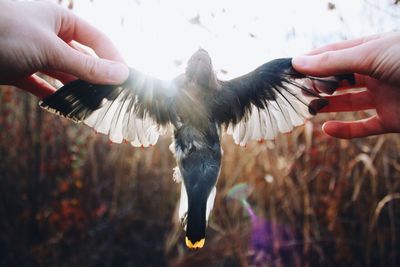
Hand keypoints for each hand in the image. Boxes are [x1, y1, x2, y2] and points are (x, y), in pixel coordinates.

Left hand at [0, 1, 128, 98]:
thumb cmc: (3, 33)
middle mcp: (50, 35)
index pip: (98, 40)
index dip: (114, 59)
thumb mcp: (50, 49)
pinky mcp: (18, 70)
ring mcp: (34, 53)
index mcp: (60, 19)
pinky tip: (66, 109)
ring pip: (64, 75)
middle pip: (83, 59)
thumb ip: (87, 65)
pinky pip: (43, 85)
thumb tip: (122, 74)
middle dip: (97, 79)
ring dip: (77, 91)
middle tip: (112, 100)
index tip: (128, 81)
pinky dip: (54, 97)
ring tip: (93, 108)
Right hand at [292, 32, 399, 138]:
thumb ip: (333, 61)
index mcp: (371, 50)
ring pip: (348, 102)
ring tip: (308, 108)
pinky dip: (345, 131)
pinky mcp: (392, 119)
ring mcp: (383, 96)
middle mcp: (376, 72)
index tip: (289, 69)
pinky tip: (327, 128)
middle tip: (297, 91)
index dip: (312, 60)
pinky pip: (364, 127)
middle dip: (317, 84)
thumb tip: (297, 62)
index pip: (334, 53)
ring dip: (327, 105)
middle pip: (339, 79)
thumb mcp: (370, 55)